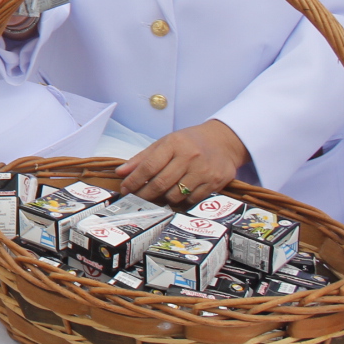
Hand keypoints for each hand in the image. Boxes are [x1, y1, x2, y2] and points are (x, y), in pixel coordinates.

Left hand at [115, 119, 247, 205]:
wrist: (223, 142)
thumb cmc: (188, 142)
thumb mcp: (164, 143)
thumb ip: (142, 158)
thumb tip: (121, 172)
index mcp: (174, 144)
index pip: (148, 166)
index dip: (134, 180)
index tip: (125, 189)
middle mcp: (190, 157)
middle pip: (161, 183)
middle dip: (144, 194)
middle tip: (136, 199)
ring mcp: (204, 171)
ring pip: (176, 195)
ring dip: (163, 199)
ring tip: (158, 196)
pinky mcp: (215, 182)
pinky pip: (192, 200)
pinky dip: (181, 202)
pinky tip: (177, 196)